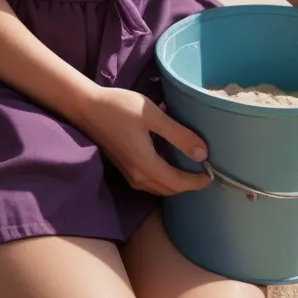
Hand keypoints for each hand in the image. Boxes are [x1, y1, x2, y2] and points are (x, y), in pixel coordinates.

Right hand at [78, 86, 211, 195]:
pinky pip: (148, 181)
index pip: (178, 183)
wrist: (86, 107)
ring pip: (158, 187)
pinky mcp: (123, 168)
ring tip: (188, 164)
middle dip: (188, 184)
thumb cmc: (119, 107)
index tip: (211, 174)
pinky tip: (166, 157)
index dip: (196, 182)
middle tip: (203, 171)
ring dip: (175, 181)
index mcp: (146, 165)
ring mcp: (128, 174)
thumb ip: (178, 134)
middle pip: (169, 190)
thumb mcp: (151, 115)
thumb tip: (203, 154)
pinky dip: (162, 176)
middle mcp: (137, 176)